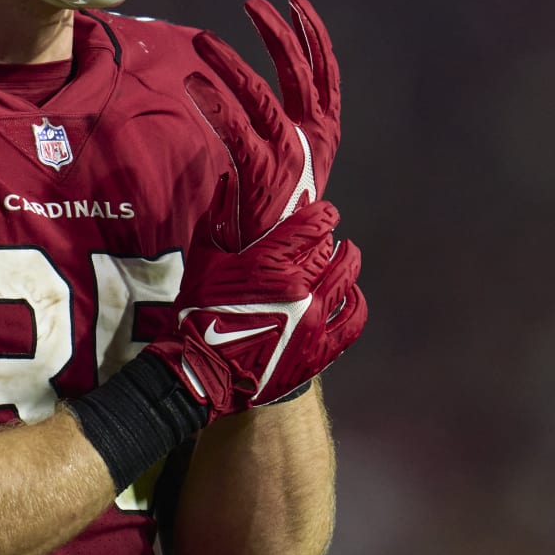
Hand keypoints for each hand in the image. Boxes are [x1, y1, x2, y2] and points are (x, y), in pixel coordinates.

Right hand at [145, 200, 366, 419]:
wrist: (202, 373)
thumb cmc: (197, 315)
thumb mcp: (201, 262)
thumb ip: (216, 218)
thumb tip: (226, 181)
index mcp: (270, 264)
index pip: (312, 225)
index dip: (324, 214)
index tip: (328, 211)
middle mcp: (299, 288)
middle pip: (330, 251)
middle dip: (330, 240)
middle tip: (327, 237)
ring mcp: (313, 320)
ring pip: (346, 280)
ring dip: (349, 262)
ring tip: (347, 255)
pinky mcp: (319, 349)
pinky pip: (352, 320)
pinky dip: (356, 302)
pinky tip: (352, 294)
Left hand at [187, 0, 341, 250]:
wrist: (272, 276)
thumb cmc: (268, 224)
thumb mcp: (282, 171)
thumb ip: (270, 136)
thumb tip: (232, 103)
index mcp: (321, 138)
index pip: (324, 75)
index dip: (313, 35)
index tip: (296, 2)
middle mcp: (311, 143)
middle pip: (300, 73)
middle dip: (277, 32)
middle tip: (253, 2)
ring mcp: (289, 158)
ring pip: (262, 96)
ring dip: (231, 62)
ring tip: (202, 38)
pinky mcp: (262, 176)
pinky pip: (238, 130)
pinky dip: (217, 105)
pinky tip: (195, 84)